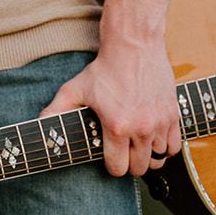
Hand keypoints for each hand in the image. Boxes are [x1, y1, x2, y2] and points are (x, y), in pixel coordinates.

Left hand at [39, 37, 179, 177]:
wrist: (134, 46)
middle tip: (123, 152)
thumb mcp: (74, 89)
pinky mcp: (173, 114)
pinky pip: (175, 146)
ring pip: (158, 159)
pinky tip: (154, 139)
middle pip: (139, 168)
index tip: (109, 157)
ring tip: (138, 145)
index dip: (111, 166)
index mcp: (117, 126)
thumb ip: (55, 110)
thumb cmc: (104, 69)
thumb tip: (40, 123)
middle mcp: (141, 128)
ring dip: (148, 156)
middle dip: (129, 164)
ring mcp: (160, 122)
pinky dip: (166, 147)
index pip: (118, 168)